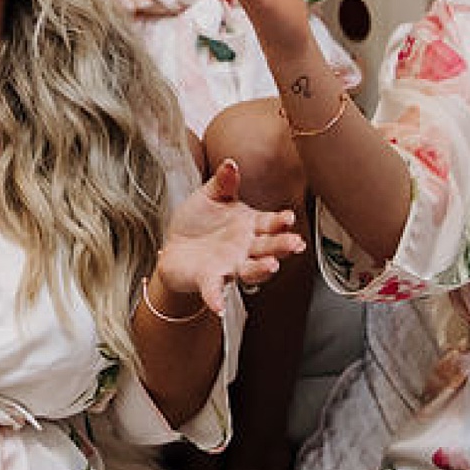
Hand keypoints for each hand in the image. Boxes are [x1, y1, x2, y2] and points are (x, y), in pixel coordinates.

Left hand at [151, 163, 304, 313]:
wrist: (174, 248)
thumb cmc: (197, 221)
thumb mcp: (209, 196)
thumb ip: (223, 183)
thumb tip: (231, 162)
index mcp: (249, 225)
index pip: (270, 223)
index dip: (280, 221)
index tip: (289, 218)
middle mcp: (245, 248)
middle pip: (269, 247)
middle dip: (283, 246)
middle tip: (296, 244)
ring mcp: (230, 266)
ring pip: (251, 269)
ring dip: (262, 269)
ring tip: (271, 266)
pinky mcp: (210, 280)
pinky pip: (215, 290)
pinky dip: (216, 298)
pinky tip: (218, 306)